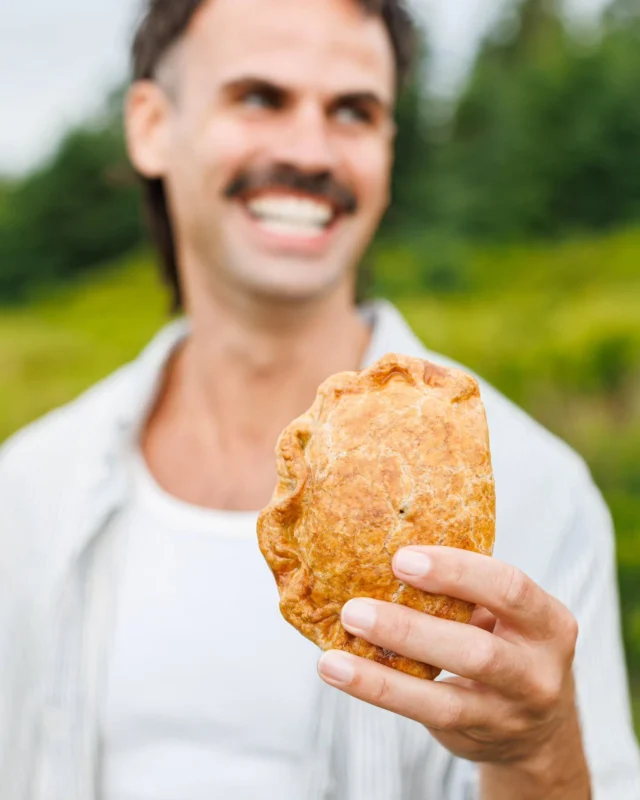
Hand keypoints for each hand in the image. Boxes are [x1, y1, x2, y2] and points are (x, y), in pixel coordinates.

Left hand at [317, 546, 590, 798]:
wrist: (540, 729)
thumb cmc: (507, 644)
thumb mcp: (507, 615)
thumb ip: (468, 588)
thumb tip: (384, 546)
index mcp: (549, 622)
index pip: (508, 588)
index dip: (455, 571)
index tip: (401, 558)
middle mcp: (538, 671)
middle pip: (477, 650)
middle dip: (410, 628)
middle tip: (354, 607)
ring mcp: (510, 711)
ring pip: (446, 694)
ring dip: (383, 670)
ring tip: (335, 652)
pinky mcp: (478, 736)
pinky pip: (424, 713)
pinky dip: (378, 689)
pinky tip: (339, 670)